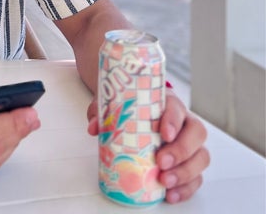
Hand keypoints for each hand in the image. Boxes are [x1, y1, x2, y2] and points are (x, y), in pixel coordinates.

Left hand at [87, 91, 209, 203]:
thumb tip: (95, 127)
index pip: (177, 108)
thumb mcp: (115, 104)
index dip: (173, 121)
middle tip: (161, 162)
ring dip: (186, 172)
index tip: (164, 134)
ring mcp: (189, 143)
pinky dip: (187, 188)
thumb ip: (103, 111)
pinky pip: (197, 176)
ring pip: (201, 156)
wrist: (137, 110)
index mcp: (167, 103)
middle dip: (181, 150)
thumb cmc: (131, 107)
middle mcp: (184, 122)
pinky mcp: (189, 163)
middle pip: (197, 133)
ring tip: (165, 181)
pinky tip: (171, 194)